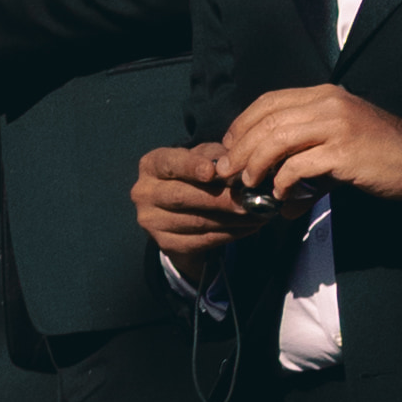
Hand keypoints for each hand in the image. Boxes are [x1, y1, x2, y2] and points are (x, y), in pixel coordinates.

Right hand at [127, 142, 253, 272]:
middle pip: (182, 197)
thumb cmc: (195, 177)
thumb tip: (238, 165)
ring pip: (196, 222)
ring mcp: (152, 221)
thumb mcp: (203, 158)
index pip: (170, 164)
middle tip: (250, 200)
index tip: (212, 172)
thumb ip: (217, 157)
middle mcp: (144, 193)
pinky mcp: (165, 244)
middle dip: (220, 199)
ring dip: (232, 219)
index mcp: (151, 165)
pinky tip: (248, 227)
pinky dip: (230, 234)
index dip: (191, 167)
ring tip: (257, 214)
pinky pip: (202, 241)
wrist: (180, 214)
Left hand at [209, 83, 401, 214]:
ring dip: (256, 164)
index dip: (242, 124)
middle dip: (240, 148)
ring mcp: (337, 125)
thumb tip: (278, 190)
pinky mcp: (344, 151)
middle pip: (267, 121)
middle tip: (228, 170)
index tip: (229, 146)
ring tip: (249, 183)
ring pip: (277, 140)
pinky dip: (283, 181)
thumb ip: (306, 156)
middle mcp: (328, 103)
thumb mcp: (340, 140)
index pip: (268, 101)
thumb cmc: (381, 152)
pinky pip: (299, 165)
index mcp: (323, 95)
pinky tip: (280, 194)